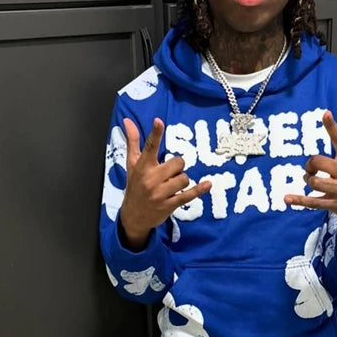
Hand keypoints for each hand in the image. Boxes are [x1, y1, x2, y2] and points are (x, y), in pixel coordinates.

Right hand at [120, 117, 210, 246]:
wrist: (133, 216)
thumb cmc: (135, 186)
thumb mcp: (131, 164)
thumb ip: (133, 142)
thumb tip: (128, 120)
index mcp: (142, 167)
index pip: (149, 147)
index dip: (155, 134)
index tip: (159, 121)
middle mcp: (151, 179)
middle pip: (177, 163)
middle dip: (178, 166)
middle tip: (170, 172)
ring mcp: (160, 193)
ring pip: (184, 178)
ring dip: (182, 179)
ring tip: (173, 184)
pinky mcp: (169, 205)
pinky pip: (188, 195)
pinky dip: (199, 190)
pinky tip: (208, 184)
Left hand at [284, 108, 336, 230]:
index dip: (332, 127)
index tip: (325, 113)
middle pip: (320, 162)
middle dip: (311, 164)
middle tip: (312, 167)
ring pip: (315, 182)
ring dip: (308, 179)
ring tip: (310, 178)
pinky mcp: (334, 204)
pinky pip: (313, 202)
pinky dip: (299, 200)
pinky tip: (287, 198)